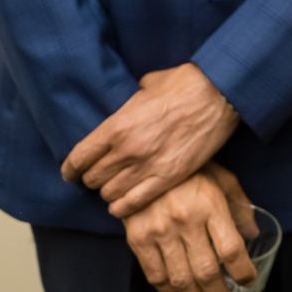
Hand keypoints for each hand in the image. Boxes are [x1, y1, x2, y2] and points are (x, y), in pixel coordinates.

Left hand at [62, 63, 240, 218]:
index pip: (79, 158)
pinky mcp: (168, 178)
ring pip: (109, 194)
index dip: (71, 169)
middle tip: (102, 176)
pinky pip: (132, 204)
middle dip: (93, 179)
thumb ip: (130, 102)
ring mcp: (147, 166)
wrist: (220, 94)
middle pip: (93, 179)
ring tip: (117, 187)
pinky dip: (123, 208)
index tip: (71, 173)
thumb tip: (129, 104)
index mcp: (118, 125)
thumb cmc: (186, 84)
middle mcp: (127, 149)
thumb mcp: (148, 85)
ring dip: (110, 192)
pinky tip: (122, 204)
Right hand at [122, 164, 258, 291]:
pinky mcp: (138, 238)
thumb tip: (253, 234)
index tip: (248, 280)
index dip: (242, 271)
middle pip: (206, 272)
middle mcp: (185, 220)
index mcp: (210, 204)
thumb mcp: (222, 178)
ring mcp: (159, 231)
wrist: (144, 159)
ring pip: (181, 279)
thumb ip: (239, 206)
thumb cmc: (190, 169)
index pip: (231, 249)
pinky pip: (155, 275)